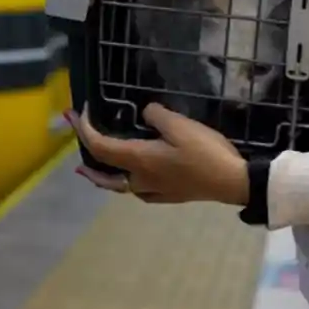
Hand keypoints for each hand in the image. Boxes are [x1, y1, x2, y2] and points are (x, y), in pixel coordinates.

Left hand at [66, 103, 249, 206]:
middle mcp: (139, 179)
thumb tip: (145, 114)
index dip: (84, 129)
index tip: (79, 112)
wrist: (231, 181)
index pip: (99, 146)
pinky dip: (123, 181)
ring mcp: (153, 191)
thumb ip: (156, 116)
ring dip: (101, 173)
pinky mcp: (168, 195)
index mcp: (138, 160)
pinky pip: (135, 190)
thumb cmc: (204, 152)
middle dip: (85, 156)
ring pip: (117, 184)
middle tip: (78, 141)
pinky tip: (131, 178)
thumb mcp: (179, 125)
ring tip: (92, 166)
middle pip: (102, 172)